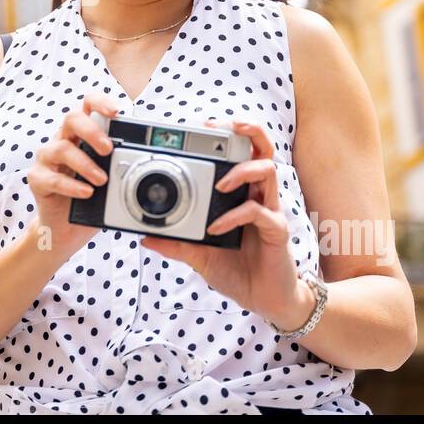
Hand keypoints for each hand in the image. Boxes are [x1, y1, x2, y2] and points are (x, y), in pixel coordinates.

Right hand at [25, 91, 120, 257]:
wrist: (66, 230)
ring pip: (61, 148)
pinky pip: (52, 177)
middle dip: (92, 131)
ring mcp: (47, 159)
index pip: (87, 105)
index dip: (100, 102)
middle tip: (109, 149)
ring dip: (85, 163)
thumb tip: (144, 163)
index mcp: (81, 134)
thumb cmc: (91, 200)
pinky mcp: (37, 179)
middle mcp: (62, 140)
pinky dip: (72, 185)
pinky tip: (86, 193)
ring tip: (102, 180)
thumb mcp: (110, 179)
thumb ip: (121, 166)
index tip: (116, 112)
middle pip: (71, 118)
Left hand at [141, 119, 314, 331]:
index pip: (241, 152)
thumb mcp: (200, 256)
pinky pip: (258, 212)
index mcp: (241, 194)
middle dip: (247, 129)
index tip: (201, 124)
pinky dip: (234, 215)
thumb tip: (147, 237)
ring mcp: (270, 210)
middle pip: (263, 148)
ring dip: (240, 171)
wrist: (265, 300)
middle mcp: (257, 196)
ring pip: (267, 171)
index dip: (227, 133)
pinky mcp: (276, 230)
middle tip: (225, 125)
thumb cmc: (238, 271)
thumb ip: (177, 244)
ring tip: (219, 185)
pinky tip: (217, 228)